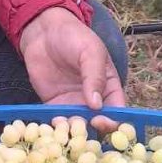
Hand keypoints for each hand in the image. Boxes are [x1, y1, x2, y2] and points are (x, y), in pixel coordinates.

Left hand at [19, 6, 125, 131]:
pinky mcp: (54, 105)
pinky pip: (57, 121)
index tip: (100, 121)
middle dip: (91, 130)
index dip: (112, 120)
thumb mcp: (91, 52)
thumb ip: (95, 76)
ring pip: (77, 125)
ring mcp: (73, 103)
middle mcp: (94, 100)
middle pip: (98, 123)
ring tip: (63, 126)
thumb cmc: (75, 37)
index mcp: (109, 87)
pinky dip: (56, 127)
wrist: (44, 31)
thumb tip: (97, 105)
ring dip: (72, 131)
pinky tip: (51, 125)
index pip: (117, 110)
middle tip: (80, 128)